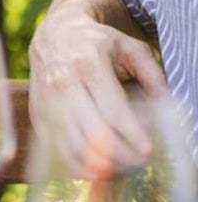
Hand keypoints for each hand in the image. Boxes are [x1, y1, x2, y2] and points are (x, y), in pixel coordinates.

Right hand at [28, 0, 166, 164]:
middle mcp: (63, 84)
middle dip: (120, 155)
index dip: (131, 135)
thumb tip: (164, 101)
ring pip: (71, 146)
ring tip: (120, 167)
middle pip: (92, 134)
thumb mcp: (128, 46)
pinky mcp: (38, 113)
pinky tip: (95, 167)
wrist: (53, 34)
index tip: (148, 150)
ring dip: (98, 166)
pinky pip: (55, 148)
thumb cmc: (95, 42)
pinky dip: (75, 164)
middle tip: (139, 161)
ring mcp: (47, 101)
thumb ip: (150, 71)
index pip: (111, 110)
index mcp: (88, 64)